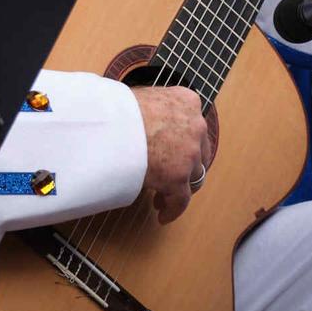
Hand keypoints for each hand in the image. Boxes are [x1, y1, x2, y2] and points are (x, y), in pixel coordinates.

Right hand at [131, 84, 211, 224]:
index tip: (175, 151)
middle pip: (198, 153)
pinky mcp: (178, 178)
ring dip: (180, 188)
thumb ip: (157, 107)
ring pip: (193, 178)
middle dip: (186, 166)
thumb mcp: (145, 96)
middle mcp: (195, 127)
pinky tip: (162, 214)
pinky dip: (172, 209)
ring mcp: (189, 154)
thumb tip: (145, 118)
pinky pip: (180, 200)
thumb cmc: (119, 108)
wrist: (113, 122)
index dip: (185, 141)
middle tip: (172, 175)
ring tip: (163, 197)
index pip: (194, 125)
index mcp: (187, 102)